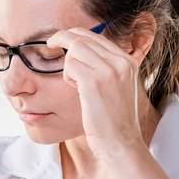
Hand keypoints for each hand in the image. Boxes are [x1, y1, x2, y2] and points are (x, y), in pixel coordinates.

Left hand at [47, 26, 155, 158]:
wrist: (121, 143)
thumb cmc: (114, 121)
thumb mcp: (117, 87)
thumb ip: (106, 68)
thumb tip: (80, 50)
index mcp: (127, 61)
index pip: (96, 36)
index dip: (74, 35)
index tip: (60, 39)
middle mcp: (121, 62)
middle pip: (83, 38)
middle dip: (62, 38)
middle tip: (50, 43)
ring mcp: (109, 71)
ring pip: (75, 49)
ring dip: (67, 65)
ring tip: (74, 84)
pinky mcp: (94, 83)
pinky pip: (69, 66)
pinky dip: (67, 76)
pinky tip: (74, 89)